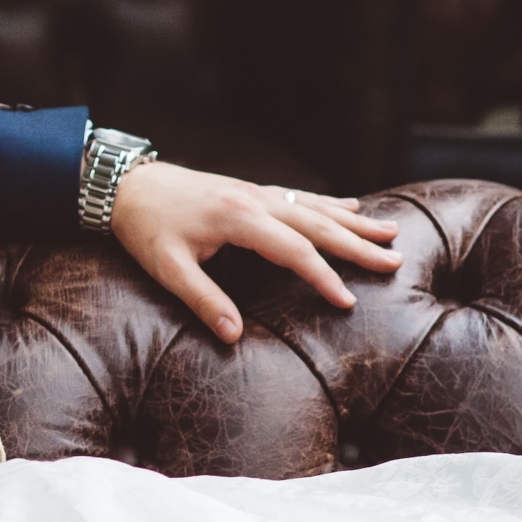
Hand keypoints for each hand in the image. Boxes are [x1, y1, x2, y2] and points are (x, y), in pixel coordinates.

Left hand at [108, 161, 402, 343]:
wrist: (126, 185)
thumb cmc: (144, 228)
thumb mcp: (167, 268)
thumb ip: (203, 300)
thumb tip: (233, 336)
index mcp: (238, 218)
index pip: (293, 250)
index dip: (322, 277)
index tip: (348, 301)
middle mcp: (255, 200)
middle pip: (317, 223)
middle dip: (358, 244)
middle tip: (395, 261)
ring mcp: (255, 192)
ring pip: (314, 206)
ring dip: (353, 221)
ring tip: (390, 232)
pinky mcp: (250, 191)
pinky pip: (299, 196)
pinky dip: (328, 203)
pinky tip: (351, 205)